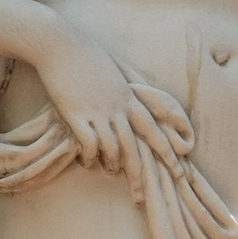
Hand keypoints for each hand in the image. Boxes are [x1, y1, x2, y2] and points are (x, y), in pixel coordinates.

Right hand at [29, 20, 195, 172]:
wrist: (59, 44)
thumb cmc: (84, 55)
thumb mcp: (113, 70)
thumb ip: (126, 86)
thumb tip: (135, 94)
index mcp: (128, 97)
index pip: (153, 129)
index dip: (166, 150)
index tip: (178, 168)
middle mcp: (118, 107)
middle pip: (135, 147)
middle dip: (140, 174)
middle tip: (141, 194)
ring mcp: (98, 112)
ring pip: (112, 150)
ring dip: (111, 166)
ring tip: (109, 171)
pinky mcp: (76, 115)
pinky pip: (88, 146)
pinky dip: (89, 158)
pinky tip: (86, 162)